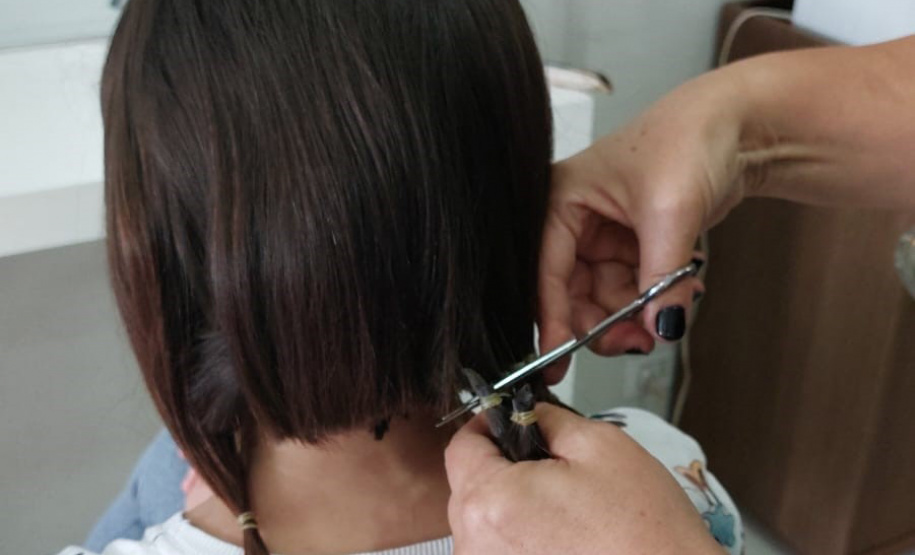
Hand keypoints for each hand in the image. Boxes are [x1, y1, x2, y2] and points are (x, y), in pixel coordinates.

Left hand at [445, 404, 722, 554]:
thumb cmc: (645, 529)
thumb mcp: (600, 446)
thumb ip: (547, 420)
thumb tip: (521, 414)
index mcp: (490, 501)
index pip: (461, 447)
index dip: (488, 426)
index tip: (513, 424)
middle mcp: (476, 546)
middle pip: (469, 489)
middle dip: (502, 470)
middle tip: (552, 469)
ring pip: (483, 526)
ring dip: (512, 510)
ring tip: (566, 513)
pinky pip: (500, 554)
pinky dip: (522, 543)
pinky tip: (564, 542)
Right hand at [538, 69, 754, 382]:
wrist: (741, 126)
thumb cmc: (691, 139)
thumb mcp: (671, 214)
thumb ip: (660, 281)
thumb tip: (659, 330)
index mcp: (561, 199)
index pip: (545, 271)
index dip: (552, 320)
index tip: (558, 361)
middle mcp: (573, 219)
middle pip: (570, 292)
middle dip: (602, 323)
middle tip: (635, 343)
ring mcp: (602, 234)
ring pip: (602, 298)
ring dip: (633, 316)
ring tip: (667, 317)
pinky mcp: (630, 245)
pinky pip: (630, 290)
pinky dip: (652, 302)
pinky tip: (679, 295)